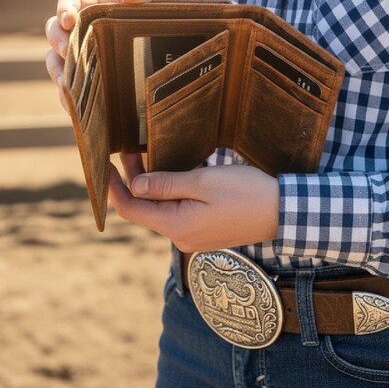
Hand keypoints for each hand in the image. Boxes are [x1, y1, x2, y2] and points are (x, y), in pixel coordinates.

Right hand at [45, 0, 167, 107]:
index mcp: (94, 6)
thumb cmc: (158, 14)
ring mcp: (81, 55)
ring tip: (66, 85)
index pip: (68, 3)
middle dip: (57, 42)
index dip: (63, 10)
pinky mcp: (87, 78)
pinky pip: (70, 89)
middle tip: (65, 51)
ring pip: (55, 62)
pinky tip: (74, 109)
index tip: (69, 20)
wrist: (169, 44)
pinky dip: (69, 98)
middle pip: (54, 32)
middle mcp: (82, 30)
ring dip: (57, 72)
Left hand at [109, 157, 279, 251]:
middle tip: (128, 150)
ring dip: (150, 186)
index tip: (105, 165)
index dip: (115, 188)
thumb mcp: (202, 182)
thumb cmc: (246, 193)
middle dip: (132, 181)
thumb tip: (135, 185)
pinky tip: (170, 174)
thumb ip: (166, 184)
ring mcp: (194, 236)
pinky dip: (167, 194)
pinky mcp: (206, 231)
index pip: (132, 209)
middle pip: (144, 210)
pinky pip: (177, 213)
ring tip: (146, 157)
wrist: (284, 212)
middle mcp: (181, 236)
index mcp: (176, 225)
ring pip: (160, 211)